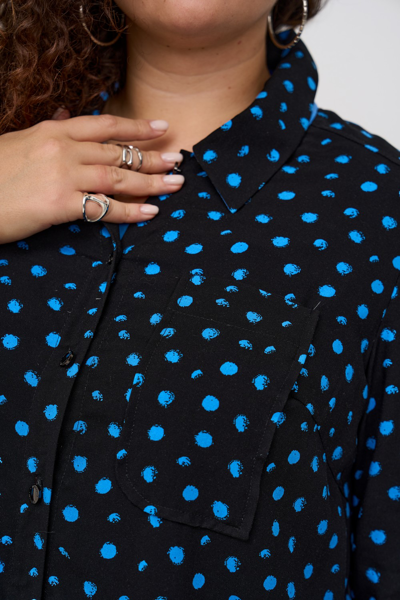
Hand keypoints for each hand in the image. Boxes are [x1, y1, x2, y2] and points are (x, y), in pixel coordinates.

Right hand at [0, 108, 183, 243]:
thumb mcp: (21, 142)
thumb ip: (51, 133)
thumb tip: (68, 119)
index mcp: (54, 132)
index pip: (104, 126)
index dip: (136, 126)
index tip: (161, 127)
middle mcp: (63, 150)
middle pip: (117, 153)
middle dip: (152, 158)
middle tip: (178, 162)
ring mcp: (63, 176)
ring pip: (117, 177)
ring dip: (151, 182)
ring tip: (175, 185)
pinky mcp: (59, 204)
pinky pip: (103, 208)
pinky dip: (130, 211)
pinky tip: (150, 212)